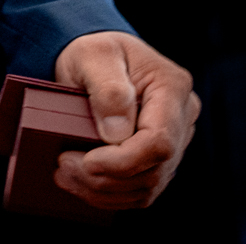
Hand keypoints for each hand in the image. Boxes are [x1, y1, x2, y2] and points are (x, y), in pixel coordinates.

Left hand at [50, 31, 198, 209]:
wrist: (95, 57)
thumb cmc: (93, 51)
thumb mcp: (92, 55)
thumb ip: (107, 89)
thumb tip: (116, 133)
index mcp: (172, 88)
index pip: (160, 142)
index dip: (123, 161)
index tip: (86, 161)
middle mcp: (182, 117)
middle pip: (154, 169)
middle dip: (107, 177)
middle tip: (63, 166)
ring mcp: (174, 141)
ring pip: (148, 186)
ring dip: (104, 190)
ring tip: (65, 174)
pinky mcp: (159, 158)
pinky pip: (141, 189)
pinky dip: (109, 194)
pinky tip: (80, 183)